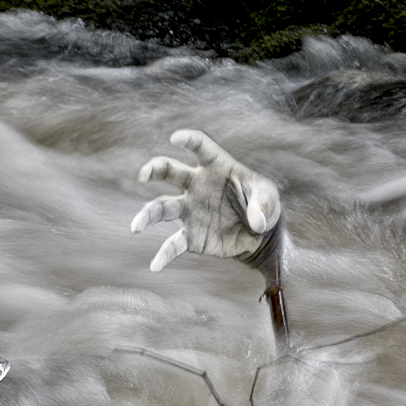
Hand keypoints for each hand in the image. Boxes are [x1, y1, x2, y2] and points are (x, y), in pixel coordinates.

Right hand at [130, 130, 281, 271]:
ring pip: (162, 207)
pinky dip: (164, 255)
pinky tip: (155, 266)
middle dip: (154, 170)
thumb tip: (255, 222)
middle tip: (143, 176)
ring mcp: (190, 210)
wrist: (259, 236)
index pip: (200, 148)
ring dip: (147, 215)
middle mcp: (196, 186)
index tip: (175, 138)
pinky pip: (173, 244)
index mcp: (215, 167)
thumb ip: (263, 205)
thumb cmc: (263, 206)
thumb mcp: (270, 199)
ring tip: (135, 227)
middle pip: (169, 172)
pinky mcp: (191, 235)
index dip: (188, 140)